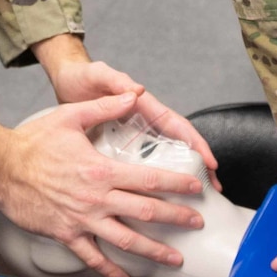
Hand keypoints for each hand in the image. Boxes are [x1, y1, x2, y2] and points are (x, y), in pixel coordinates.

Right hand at [0, 91, 205, 276]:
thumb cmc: (33, 141)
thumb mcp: (70, 116)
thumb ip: (106, 107)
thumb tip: (135, 95)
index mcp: (101, 170)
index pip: (149, 179)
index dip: (176, 185)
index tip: (196, 188)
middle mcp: (96, 198)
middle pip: (145, 212)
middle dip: (175, 218)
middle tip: (197, 223)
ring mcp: (81, 220)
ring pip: (125, 240)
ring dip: (154, 251)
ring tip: (175, 258)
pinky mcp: (65, 234)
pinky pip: (92, 257)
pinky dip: (110, 271)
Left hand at [31, 35, 219, 183]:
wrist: (65, 82)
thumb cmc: (84, 77)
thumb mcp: (99, 75)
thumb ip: (116, 81)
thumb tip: (137, 89)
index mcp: (143, 106)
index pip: (175, 125)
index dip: (195, 143)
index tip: (209, 161)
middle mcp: (142, 122)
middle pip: (176, 145)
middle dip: (196, 165)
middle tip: (211, 187)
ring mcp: (132, 135)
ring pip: (160, 159)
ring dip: (176, 178)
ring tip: (190, 201)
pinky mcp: (118, 147)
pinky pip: (138, 166)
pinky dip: (150, 182)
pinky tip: (154, 200)